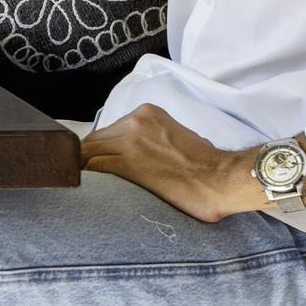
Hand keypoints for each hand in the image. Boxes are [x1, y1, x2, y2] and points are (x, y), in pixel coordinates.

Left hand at [79, 106, 261, 222]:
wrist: (220, 179)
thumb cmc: (206, 166)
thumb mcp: (176, 136)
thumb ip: (153, 139)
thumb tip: (141, 155)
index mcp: (147, 114)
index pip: (108, 131)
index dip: (98, 150)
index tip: (96, 165)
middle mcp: (135, 121)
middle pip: (94, 140)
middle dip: (86, 159)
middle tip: (85, 180)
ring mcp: (131, 140)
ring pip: (90, 153)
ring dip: (85, 170)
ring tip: (87, 188)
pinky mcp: (129, 163)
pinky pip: (96, 168)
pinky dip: (90, 179)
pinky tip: (91, 191)